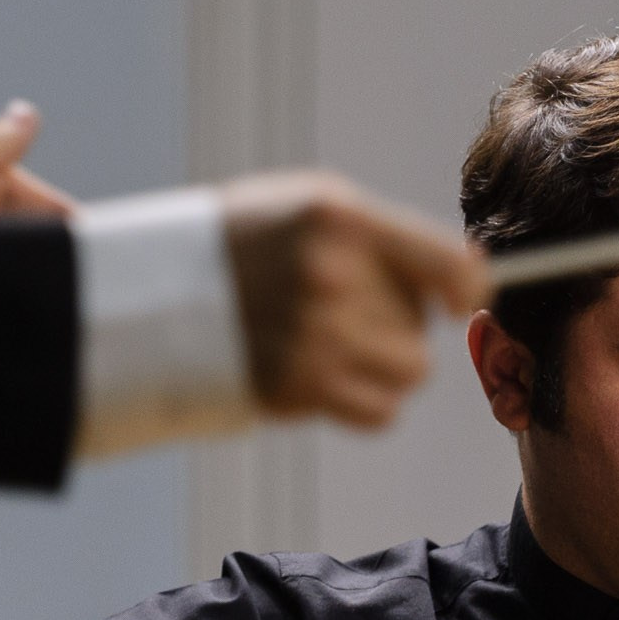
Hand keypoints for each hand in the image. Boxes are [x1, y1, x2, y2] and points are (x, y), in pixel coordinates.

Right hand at [224, 170, 490, 427]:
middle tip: (350, 314)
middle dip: (398, 326)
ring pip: (410, 372)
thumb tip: (468, 279)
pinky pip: (381, 413)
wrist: (150, 290)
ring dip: (385, 366)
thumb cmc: (246, 243)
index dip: (468, 290)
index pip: (449, 265)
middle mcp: (329, 278)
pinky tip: (328, 378)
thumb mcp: (308, 206)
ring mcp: (311, 337)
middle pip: (422, 330)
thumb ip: (386, 236)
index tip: (456, 302)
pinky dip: (365, 402)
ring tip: (338, 345)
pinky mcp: (293, 387)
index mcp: (337, 220)